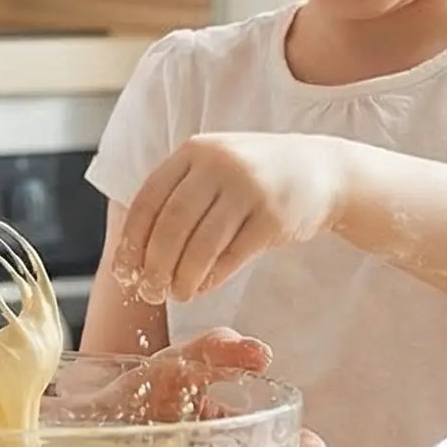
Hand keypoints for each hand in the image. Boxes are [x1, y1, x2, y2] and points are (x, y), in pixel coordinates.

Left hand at [114, 132, 351, 303]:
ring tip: (177, 295)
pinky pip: (233, 255)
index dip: (131, 241)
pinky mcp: (274, 217)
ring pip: (202, 244)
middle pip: (171, 224)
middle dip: (154, 265)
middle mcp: (220, 164)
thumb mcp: (214, 168)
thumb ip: (178, 196)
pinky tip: (203, 288)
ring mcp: (249, 188)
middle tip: (149, 291)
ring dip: (183, 277)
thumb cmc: (256, 177)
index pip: (148, 200)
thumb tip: (136, 255)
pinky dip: (213, 277)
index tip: (123, 271)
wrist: (322, 171)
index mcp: (195, 151)